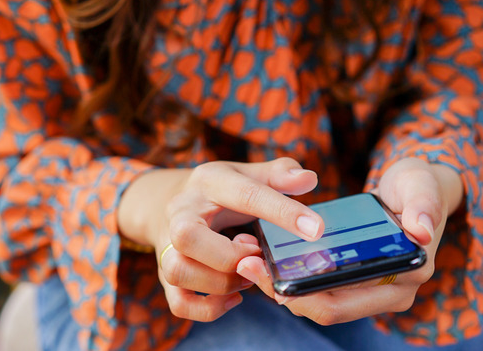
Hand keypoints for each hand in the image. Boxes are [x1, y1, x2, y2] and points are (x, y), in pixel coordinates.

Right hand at [145, 158, 321, 321]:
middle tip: (256, 254)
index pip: (245, 194)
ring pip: (177, 271)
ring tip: (246, 277)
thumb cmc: (220, 192)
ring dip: (219, 282)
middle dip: (229, 255)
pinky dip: (208, 308)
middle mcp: (180, 213)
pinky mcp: (166, 274)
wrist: (168, 202)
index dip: (283, 212)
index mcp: (209, 182)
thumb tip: (309, 179)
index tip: (316, 229)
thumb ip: (279, 174)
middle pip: (187, 236)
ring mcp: (168, 245)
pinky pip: (179, 302)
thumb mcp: (248, 174)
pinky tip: (234, 298)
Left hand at [236, 157, 460, 324]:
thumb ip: (424, 205)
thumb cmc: (420, 186)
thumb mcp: (422, 185)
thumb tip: (421, 231)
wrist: (417, 190)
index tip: (268, 275)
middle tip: (247, 264)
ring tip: (249, 258)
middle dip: (283, 292)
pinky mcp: (354, 280)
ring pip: (317, 302)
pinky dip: (292, 278)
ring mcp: (371, 290)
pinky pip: (318, 288)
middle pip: (324, 308)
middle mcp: (389, 293)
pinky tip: (265, 256)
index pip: (343, 302)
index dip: (304, 295)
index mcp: (406, 276)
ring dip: (281, 286)